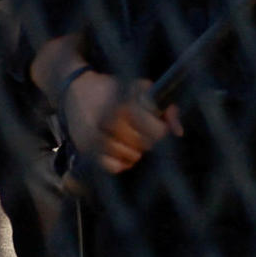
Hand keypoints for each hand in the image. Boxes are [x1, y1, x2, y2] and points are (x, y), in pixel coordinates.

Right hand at [60, 70, 179, 174]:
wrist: (77, 92)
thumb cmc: (114, 89)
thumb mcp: (142, 89)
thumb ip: (165, 109)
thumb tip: (179, 132)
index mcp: (126, 106)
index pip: (157, 132)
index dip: (160, 130)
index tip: (157, 125)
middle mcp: (110, 123)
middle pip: (144, 146)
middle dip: (147, 140)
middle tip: (141, 131)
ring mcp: (96, 138)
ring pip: (131, 158)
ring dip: (135, 151)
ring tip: (130, 139)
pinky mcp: (87, 149)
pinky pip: (113, 167)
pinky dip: (120, 162)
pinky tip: (120, 150)